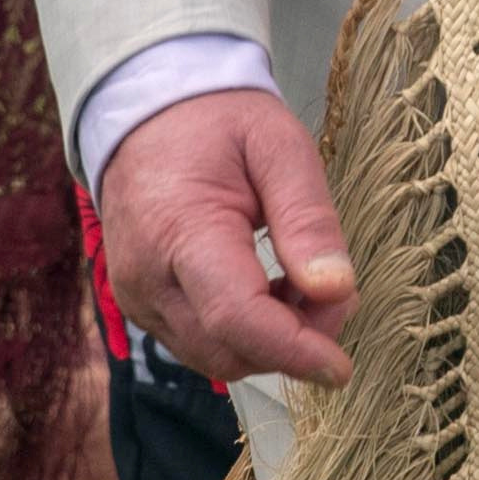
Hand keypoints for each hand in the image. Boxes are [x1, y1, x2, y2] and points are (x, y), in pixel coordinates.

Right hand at [99, 87, 356, 390]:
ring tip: (304, 286)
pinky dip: (245, 335)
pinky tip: (272, 291)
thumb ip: (308, 218)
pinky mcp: (141, 304)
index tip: (341, 367)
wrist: (144, 112)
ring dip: (271, 342)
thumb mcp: (279, 147)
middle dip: (292, 344)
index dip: (294, 350)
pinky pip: (199, 343)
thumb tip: (335, 290)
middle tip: (335, 296)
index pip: (237, 318)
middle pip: (227, 350)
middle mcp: (146, 276)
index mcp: (179, 230)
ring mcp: (137, 296)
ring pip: (214, 357)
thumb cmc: (216, 122)